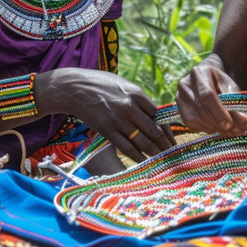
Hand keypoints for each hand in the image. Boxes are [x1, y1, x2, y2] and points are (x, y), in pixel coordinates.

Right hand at [35, 68, 174, 162]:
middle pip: (154, 130)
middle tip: (172, 154)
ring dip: (154, 152)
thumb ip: (138, 99)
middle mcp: (130, 107)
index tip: (172, 138)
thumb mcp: (123, 85)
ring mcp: (118, 120)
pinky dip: (137, 156)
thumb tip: (154, 114)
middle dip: (165, 144)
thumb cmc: (100, 84)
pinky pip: (126, 147)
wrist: (73, 88)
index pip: (159, 115)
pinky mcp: (106, 130)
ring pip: (142, 141)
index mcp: (136, 94)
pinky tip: (144, 161)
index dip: (168, 129)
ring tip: (162, 160)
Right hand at [175, 57, 246, 135]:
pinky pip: (191, 124)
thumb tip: (246, 124)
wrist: (211, 79)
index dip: (219, 112)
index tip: (230, 125)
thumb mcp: (232, 89)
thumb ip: (237, 105)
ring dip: (214, 129)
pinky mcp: (179, 110)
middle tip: (237, 131)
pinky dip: (206, 129)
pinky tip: (218, 129)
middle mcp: (185, 84)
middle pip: (200, 109)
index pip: (207, 95)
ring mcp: (179, 97)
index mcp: (199, 73)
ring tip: (231, 132)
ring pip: (194, 119)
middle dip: (219, 123)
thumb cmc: (223, 83)